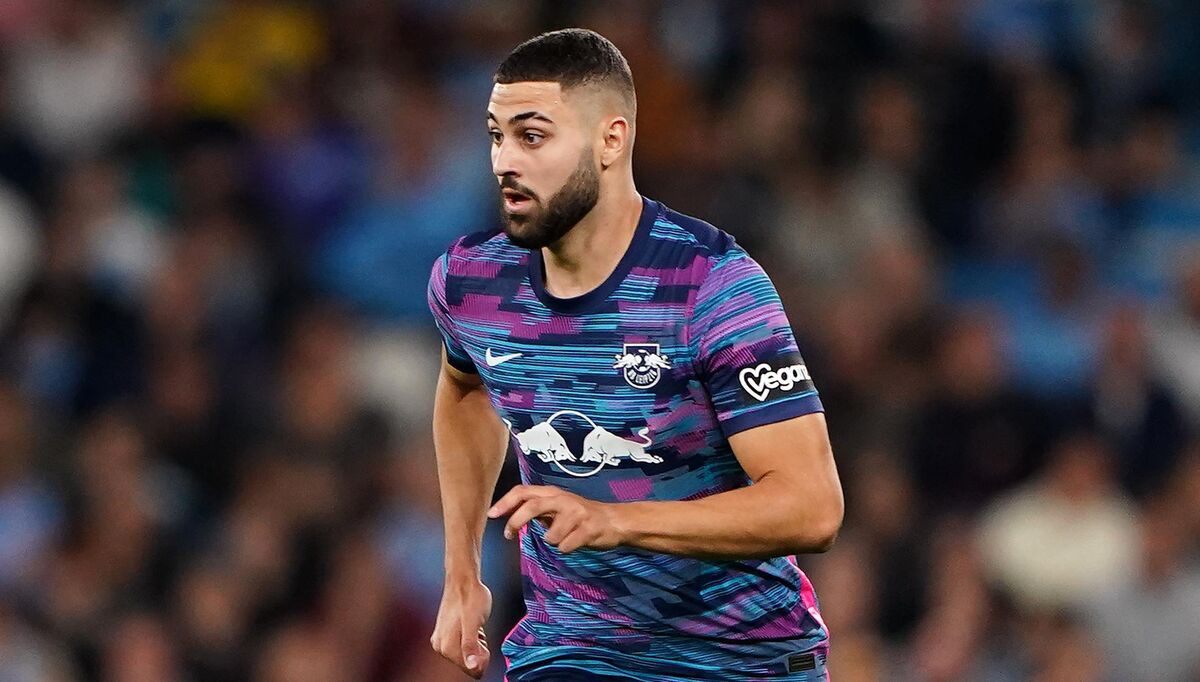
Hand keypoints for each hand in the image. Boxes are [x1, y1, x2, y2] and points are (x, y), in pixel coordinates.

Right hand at [430, 578, 491, 678]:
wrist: (463, 579)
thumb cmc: (471, 597)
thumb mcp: (474, 623)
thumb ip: (471, 646)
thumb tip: (472, 667)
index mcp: (447, 647)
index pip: (471, 669)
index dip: (482, 657)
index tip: (483, 639)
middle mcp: (440, 646)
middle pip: (468, 663)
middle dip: (478, 650)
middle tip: (478, 630)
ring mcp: (441, 639)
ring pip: (467, 654)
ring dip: (476, 643)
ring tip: (475, 626)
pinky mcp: (445, 633)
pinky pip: (464, 645)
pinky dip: (472, 638)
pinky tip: (472, 625)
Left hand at [488, 485, 624, 552]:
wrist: (614, 521)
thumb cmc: (581, 516)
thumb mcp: (557, 508)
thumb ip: (537, 510)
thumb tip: (510, 516)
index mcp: (552, 493)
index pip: (523, 491)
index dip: (505, 502)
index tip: (491, 515)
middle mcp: (563, 499)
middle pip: (532, 505)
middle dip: (516, 521)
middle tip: (508, 535)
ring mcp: (577, 513)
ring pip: (551, 535)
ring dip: (552, 541)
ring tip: (564, 538)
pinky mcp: (589, 528)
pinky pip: (566, 546)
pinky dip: (566, 549)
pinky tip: (576, 543)